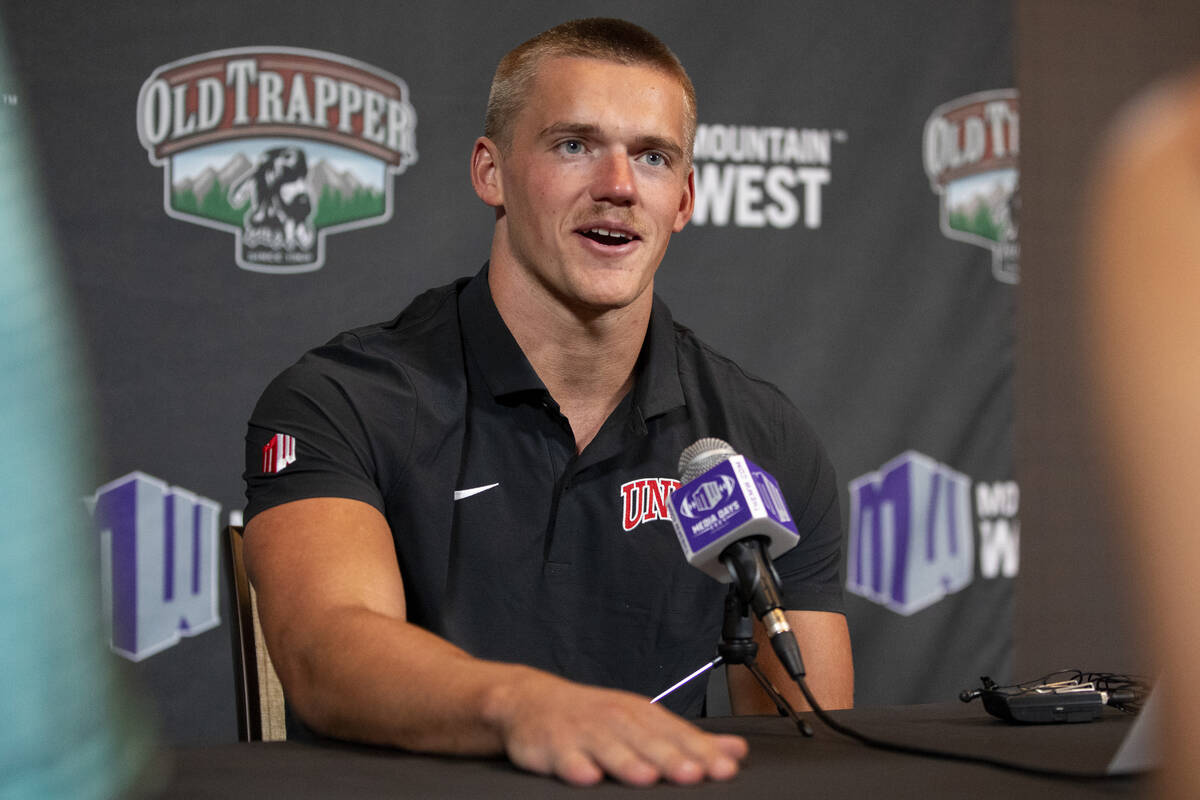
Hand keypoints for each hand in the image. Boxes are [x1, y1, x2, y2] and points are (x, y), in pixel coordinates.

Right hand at [484, 669, 747, 785]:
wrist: (532, 701)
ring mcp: (583, 733)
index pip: (677, 736)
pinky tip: (588, 776)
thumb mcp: (644, 721)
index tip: (725, 768)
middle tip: (693, 774)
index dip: (701, 753)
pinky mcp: (553, 746)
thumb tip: (737, 751)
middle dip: (671, 758)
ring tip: (647, 777)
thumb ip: (689, 740)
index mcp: (641, 716)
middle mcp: (616, 721)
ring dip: (628, 762)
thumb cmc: (597, 718)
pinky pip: (565, 758)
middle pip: (647, 743)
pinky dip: (576, 766)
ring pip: (609, 749)